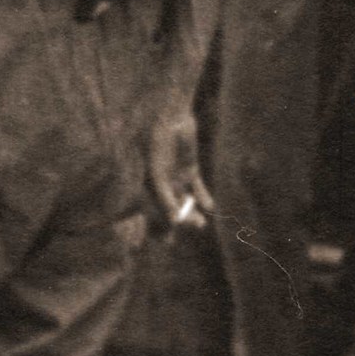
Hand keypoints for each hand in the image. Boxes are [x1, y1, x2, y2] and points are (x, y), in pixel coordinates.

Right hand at [147, 106, 212, 230]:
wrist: (169, 113)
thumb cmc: (157, 140)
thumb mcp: (158, 171)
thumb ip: (165, 197)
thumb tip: (174, 221)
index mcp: (144, 184)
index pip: (149, 211)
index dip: (155, 226)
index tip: (166, 241)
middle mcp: (160, 182)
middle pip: (167, 209)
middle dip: (177, 222)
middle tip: (191, 229)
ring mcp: (175, 175)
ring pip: (183, 200)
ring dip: (191, 212)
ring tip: (200, 224)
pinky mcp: (189, 167)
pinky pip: (196, 186)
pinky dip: (202, 197)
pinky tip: (210, 206)